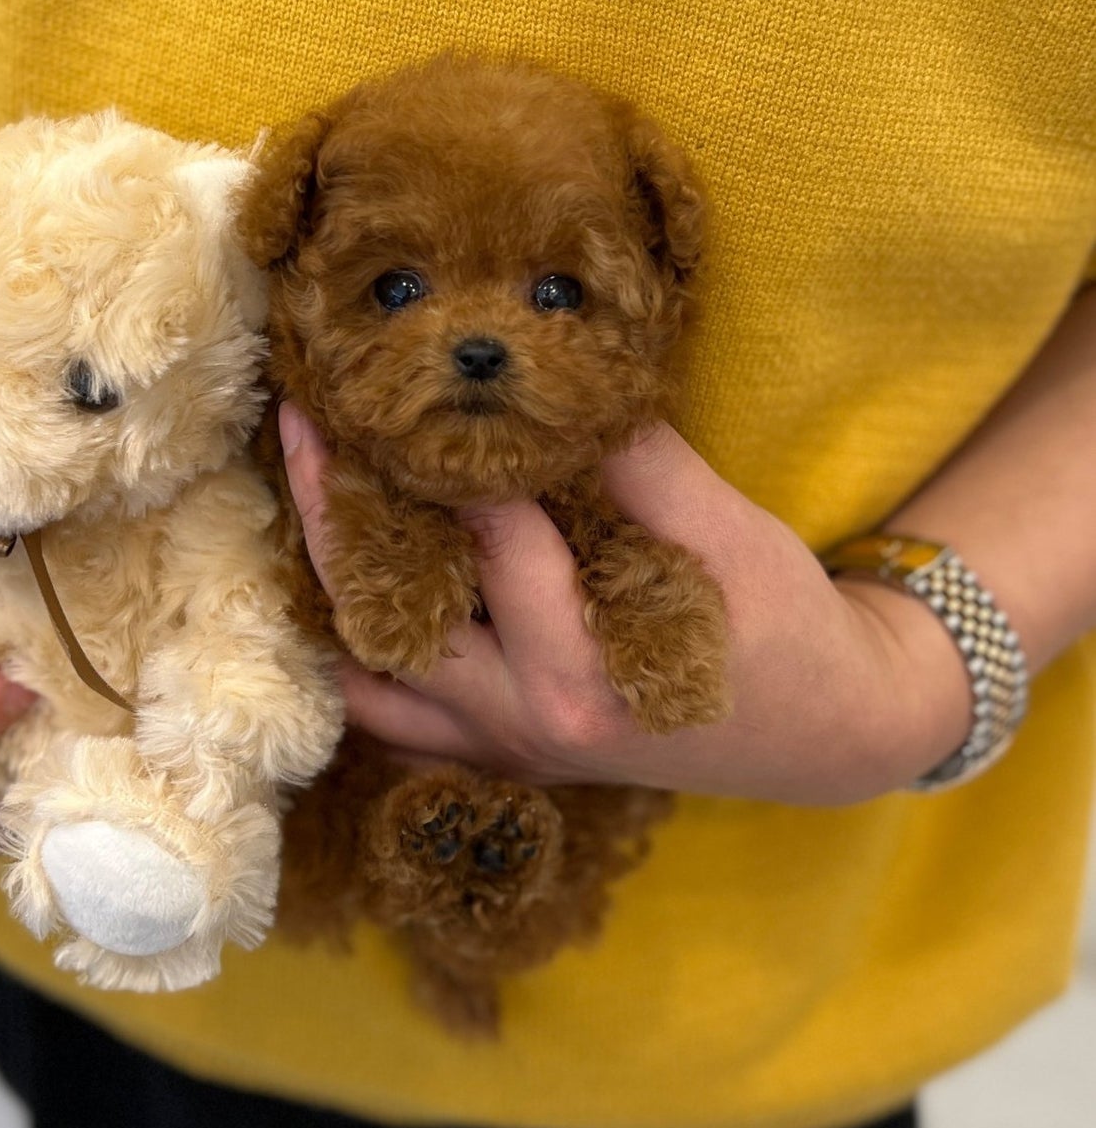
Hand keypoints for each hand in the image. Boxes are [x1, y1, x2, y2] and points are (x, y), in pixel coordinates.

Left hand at [279, 408, 972, 805]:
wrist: (826, 729)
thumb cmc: (785, 628)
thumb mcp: (730, 536)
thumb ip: (640, 464)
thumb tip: (557, 379)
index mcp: (582, 676)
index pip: (491, 545)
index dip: (441, 458)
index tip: (394, 384)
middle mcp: (524, 724)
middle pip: (392, 615)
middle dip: (342, 515)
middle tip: (301, 424)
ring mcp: (503, 746)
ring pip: (372, 674)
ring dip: (332, 588)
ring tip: (308, 489)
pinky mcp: (499, 748)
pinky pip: (394, 711)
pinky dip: (359, 649)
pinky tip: (342, 577)